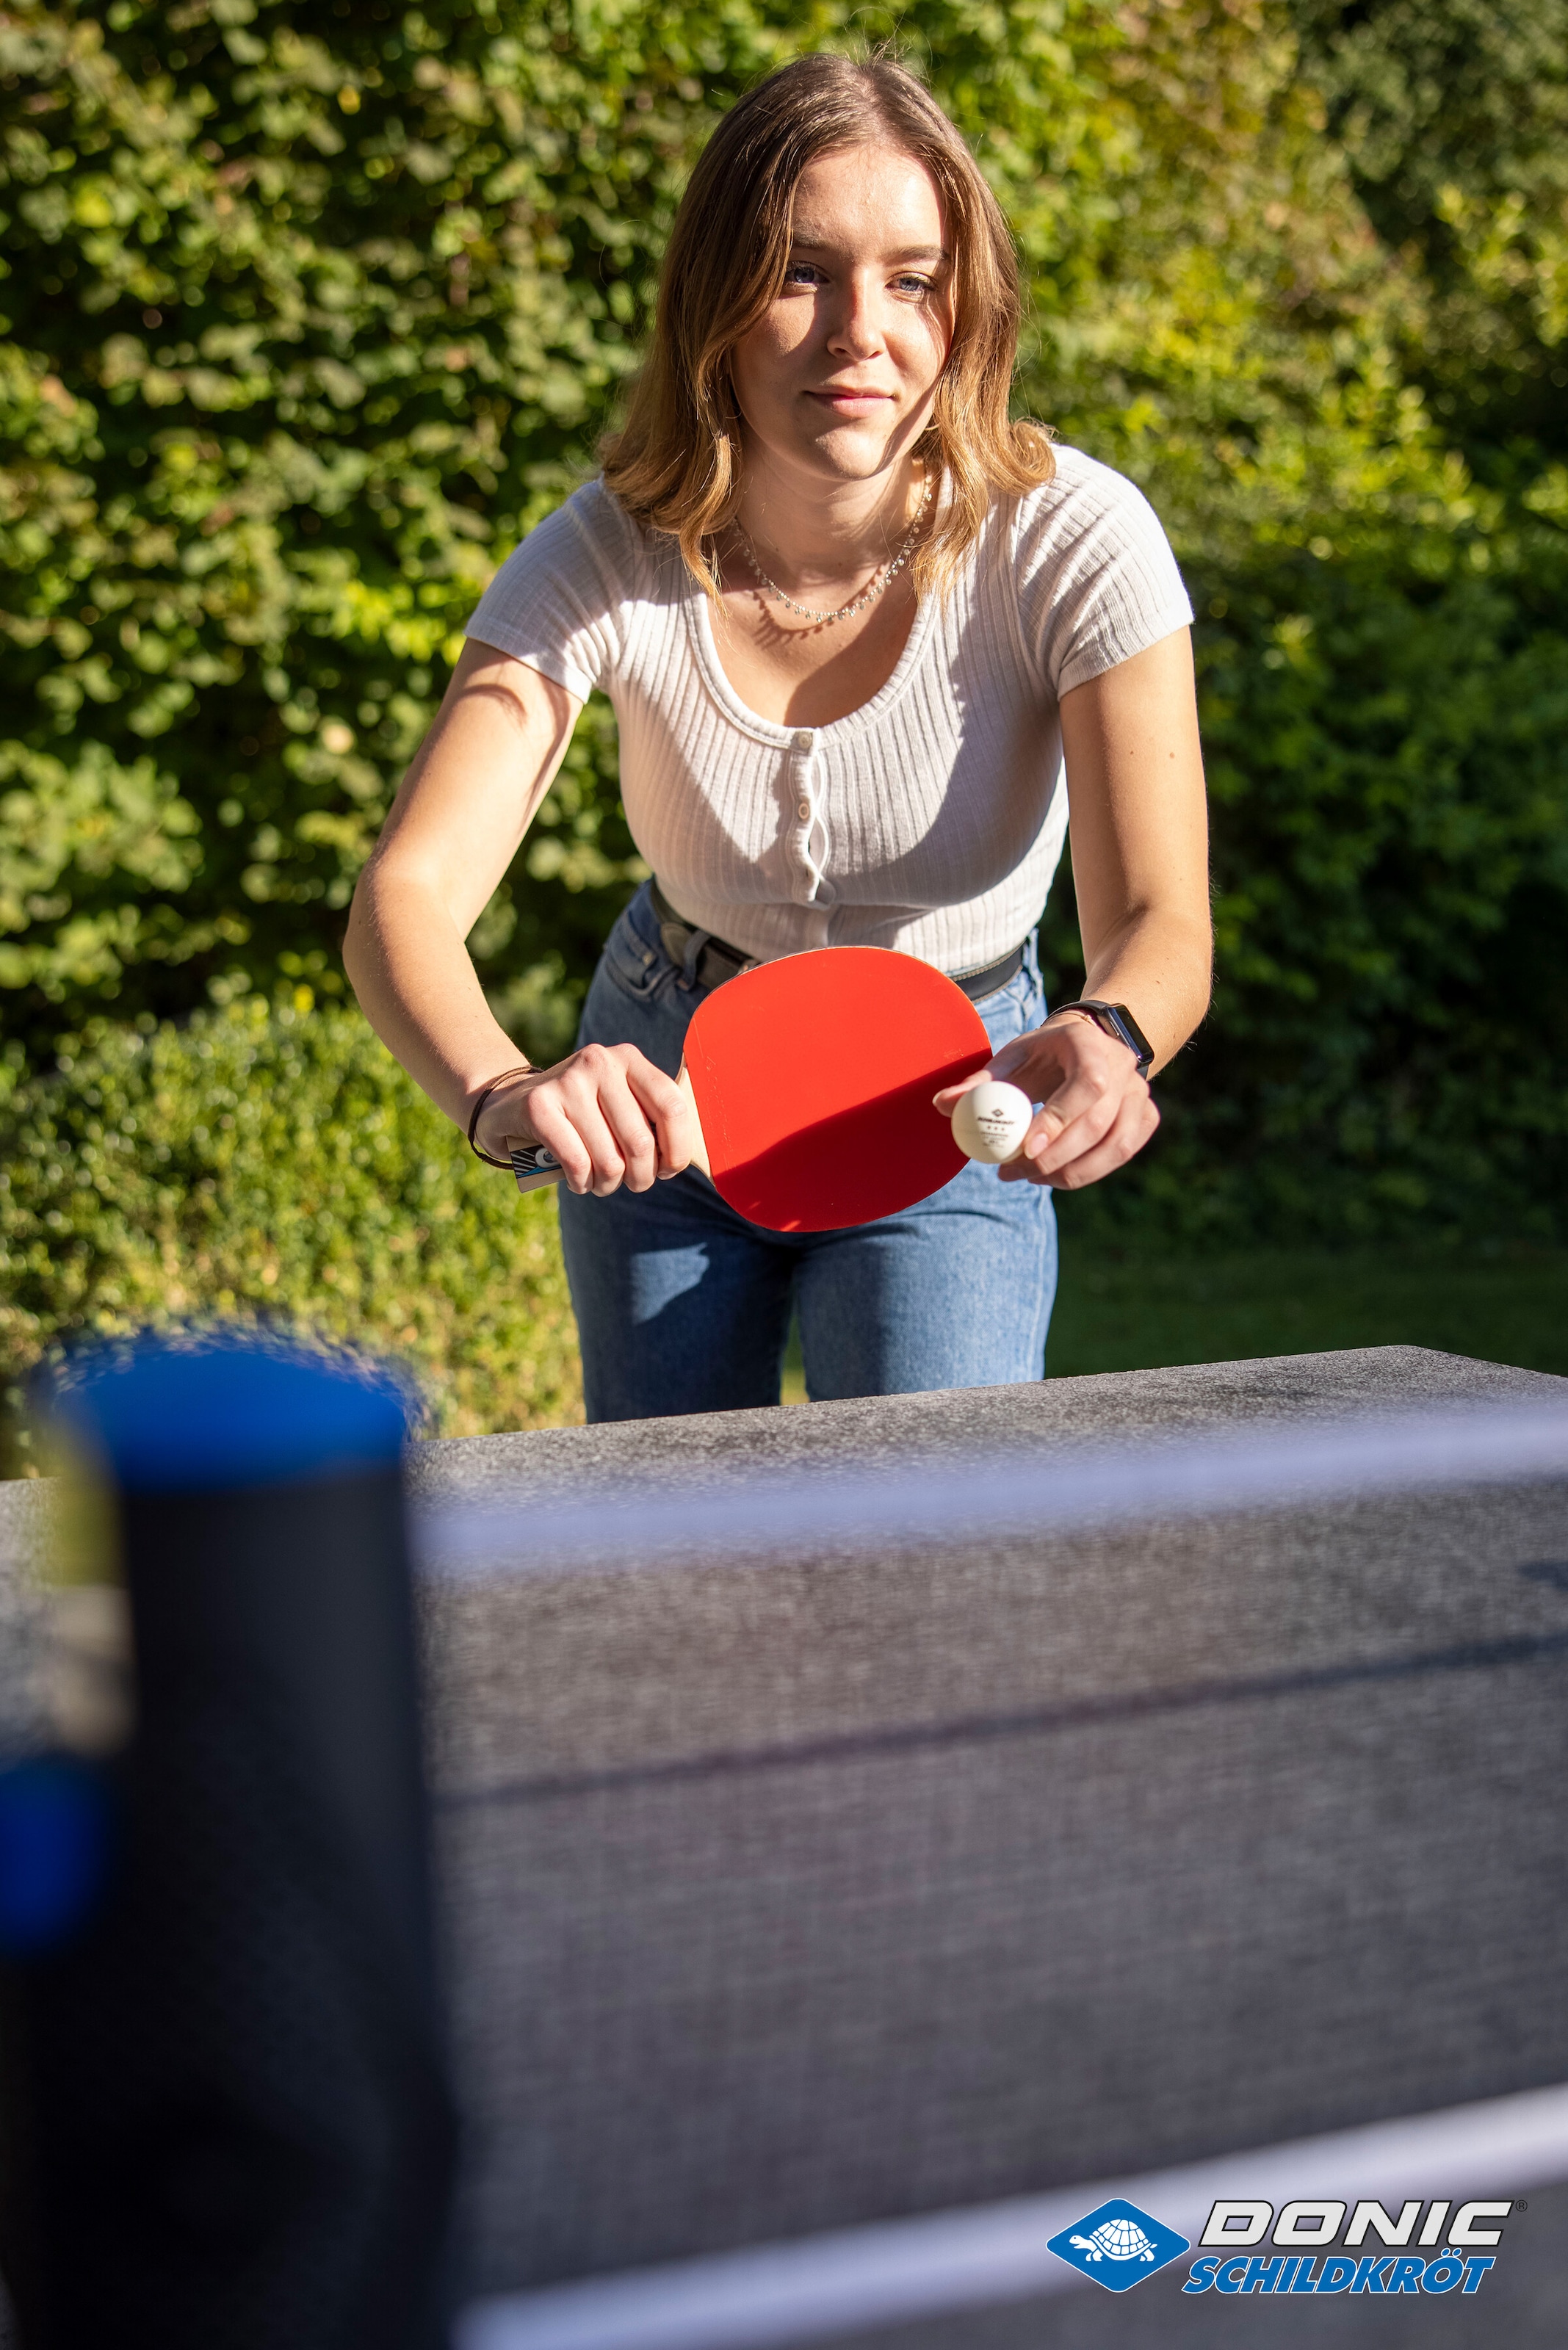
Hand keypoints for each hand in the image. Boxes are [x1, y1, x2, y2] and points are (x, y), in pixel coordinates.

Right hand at [471, 1045, 697, 1197]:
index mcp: (629, 1059)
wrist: (509, 1103)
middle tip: (629, 1182)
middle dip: (639, 1178)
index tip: (667, 1170)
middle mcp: (601, 1061)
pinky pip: (578, 1163)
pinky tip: (577, 1180)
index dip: (677, 1151)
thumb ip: (654, 1119)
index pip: (673, 1109)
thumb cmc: (580, 1115)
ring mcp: (568, 1080)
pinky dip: (581, 1183)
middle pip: (642, 1143)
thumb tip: (689, 1156)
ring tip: (599, 1182)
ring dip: (607, 1185)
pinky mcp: (539, 1106)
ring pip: (610, 1160)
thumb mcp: (620, 1103)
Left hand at [933, 1011, 1158, 1189]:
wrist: (1090, 1044)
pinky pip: (1122, 1153)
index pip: (1086, 1087)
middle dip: (1055, 1158)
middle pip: (1100, 1124)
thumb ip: (978, 1083)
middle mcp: (1123, 1067)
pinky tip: (1057, 1174)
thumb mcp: (1011, 1059)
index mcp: (1089, 1045)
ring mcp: (1140, 1093)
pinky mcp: (1146, 1116)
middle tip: (1012, 1173)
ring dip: (1073, 1172)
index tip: (1025, 1151)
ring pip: (1117, 1146)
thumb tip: (942, 1105)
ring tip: (1031, 1178)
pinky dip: (1091, 1170)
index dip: (1059, 1121)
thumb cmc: (1043, 1054)